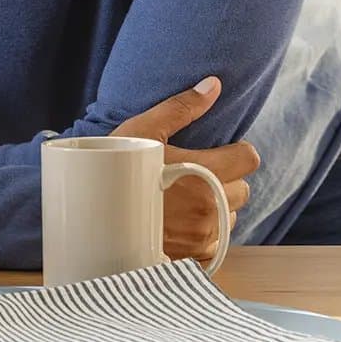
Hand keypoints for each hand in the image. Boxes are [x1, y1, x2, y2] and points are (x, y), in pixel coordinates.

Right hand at [112, 76, 259, 261]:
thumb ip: (181, 107)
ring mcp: (203, 235)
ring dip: (216, 207)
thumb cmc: (113, 172)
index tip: (217, 152)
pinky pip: (216, 242)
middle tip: (193, 175)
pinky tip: (179, 223)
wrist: (91, 218)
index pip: (249, 158)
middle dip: (225, 181)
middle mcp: (211, 207)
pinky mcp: (195, 256)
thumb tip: (214, 85)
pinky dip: (205, 233)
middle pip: (242, 189)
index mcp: (206, 172)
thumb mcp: (142, 132)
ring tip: (184, 200)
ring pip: (231, 216)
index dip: (236, 152)